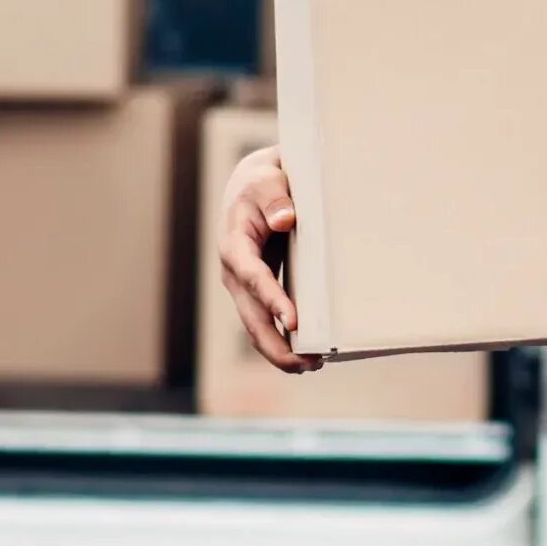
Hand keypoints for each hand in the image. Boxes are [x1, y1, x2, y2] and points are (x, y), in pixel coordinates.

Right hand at [216, 145, 320, 374]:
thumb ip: (275, 198)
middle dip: (276, 344)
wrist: (251, 186)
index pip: (252, 277)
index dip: (271, 300)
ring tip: (313, 365)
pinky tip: (308, 355)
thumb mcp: (267, 180)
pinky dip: (284, 340)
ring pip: (257, 328)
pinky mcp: (258, 292)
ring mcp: (244, 287)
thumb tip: (285, 219)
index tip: (293, 322)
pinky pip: (267, 322)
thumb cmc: (261, 182)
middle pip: (251, 317)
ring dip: (281, 350)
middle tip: (308, 362)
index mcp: (234, 245)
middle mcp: (234, 273)